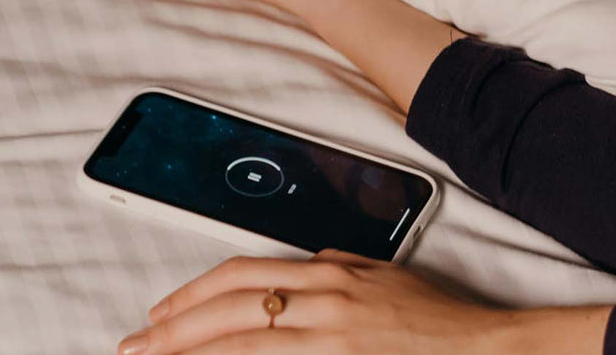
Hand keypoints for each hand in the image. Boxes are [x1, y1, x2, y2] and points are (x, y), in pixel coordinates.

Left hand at [118, 251, 510, 354]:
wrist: (481, 348)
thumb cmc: (435, 318)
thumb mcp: (380, 275)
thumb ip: (334, 269)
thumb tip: (296, 271)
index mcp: (329, 272)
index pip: (242, 275)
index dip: (192, 294)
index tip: (160, 314)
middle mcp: (324, 302)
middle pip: (228, 311)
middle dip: (171, 331)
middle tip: (133, 347)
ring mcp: (331, 340)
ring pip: (240, 345)